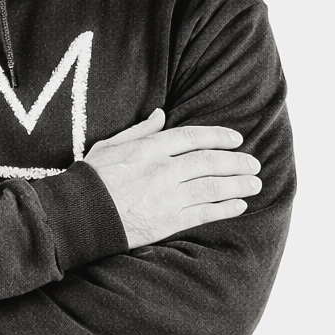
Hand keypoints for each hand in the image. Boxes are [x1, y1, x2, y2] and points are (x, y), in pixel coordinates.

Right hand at [83, 108, 260, 248]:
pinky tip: (239, 205)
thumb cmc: (92, 179)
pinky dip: (225, 208)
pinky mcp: (168, 221)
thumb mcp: (111, 145)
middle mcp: (163, 169)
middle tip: (254, 164)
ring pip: (213, 186)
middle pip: (210, 161)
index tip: (236, 139)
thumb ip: (140, 130)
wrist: (80, 215)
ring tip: (254, 184)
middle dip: (237, 162)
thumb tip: (161, 114)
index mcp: (149, 148)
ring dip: (238, 184)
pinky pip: (204, 213)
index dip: (219, 136)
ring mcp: (168, 196)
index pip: (193, 137)